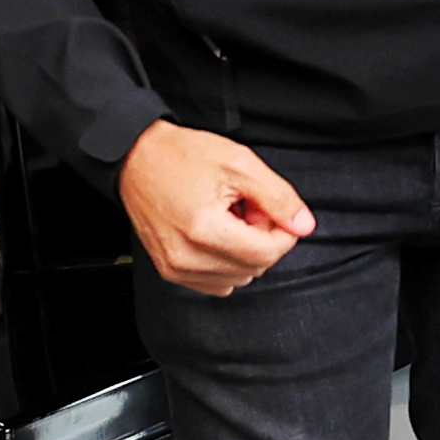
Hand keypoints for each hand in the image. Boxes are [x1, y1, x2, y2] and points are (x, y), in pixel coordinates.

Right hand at [120, 120, 311, 292]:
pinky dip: (226, 262)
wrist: (137, 159)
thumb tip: (303, 226)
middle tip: (247, 206)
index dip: (282, 231)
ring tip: (228, 218)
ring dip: (244, 251)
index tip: (271, 209)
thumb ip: (278, 197)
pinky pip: (217, 283)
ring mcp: (176, 268)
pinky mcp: (171, 272)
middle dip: (261, 238)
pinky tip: (216, 234)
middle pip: (255, 267)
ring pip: (239, 277)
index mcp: (205, 229)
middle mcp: (188, 256)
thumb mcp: (239, 163)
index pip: (268, 253)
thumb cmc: (182, 156)